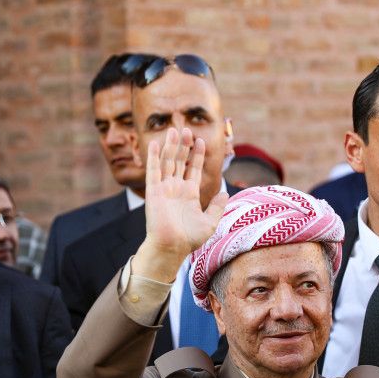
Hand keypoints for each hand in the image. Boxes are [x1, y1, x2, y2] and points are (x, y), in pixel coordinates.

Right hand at [132, 127, 228, 281]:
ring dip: (170, 146)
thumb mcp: (210, 222)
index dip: (196, 155)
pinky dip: (153, 157)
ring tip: (174, 129)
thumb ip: (217, 206)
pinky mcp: (154, 192)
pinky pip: (153, 171)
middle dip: (184, 145)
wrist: (172, 247)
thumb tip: (225, 192)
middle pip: (180, 161)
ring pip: (167, 162)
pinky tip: (154, 144)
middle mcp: (176, 189)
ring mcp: (164, 189)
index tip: (201, 141)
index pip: (193, 169)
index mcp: (189, 194)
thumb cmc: (190, 239)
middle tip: (187, 129)